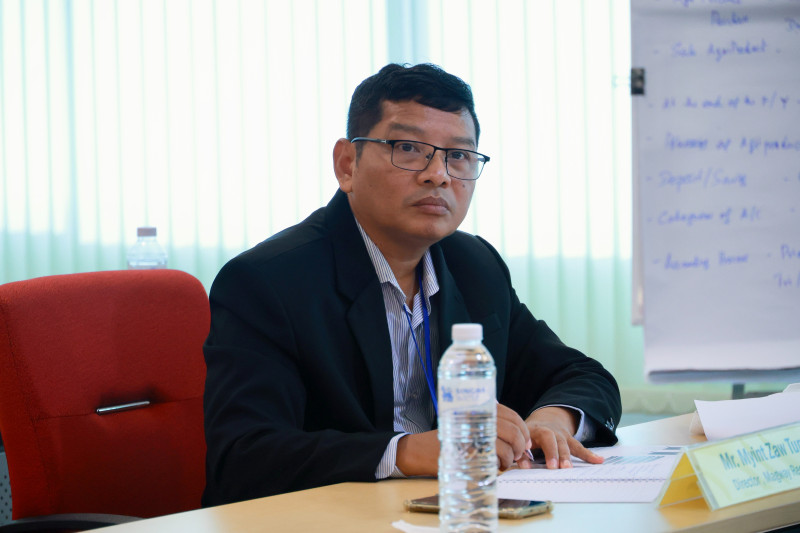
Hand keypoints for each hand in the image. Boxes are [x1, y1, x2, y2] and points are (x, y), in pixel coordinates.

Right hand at [395, 404, 534, 474]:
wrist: (423, 449)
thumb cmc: (448, 438)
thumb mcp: (466, 421)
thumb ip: (488, 422)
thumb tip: (518, 435)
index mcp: (478, 407)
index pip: (511, 415)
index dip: (523, 430)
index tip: (526, 441)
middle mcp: (476, 416)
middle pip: (512, 430)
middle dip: (520, 445)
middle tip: (517, 454)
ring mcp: (473, 433)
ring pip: (506, 446)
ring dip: (510, 458)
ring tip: (504, 463)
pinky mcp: (470, 450)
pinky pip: (494, 458)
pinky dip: (499, 464)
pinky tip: (494, 466)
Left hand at [517, 406, 602, 469]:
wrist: (545, 420)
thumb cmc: (530, 435)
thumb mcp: (523, 440)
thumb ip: (521, 453)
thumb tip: (523, 466)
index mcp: (534, 430)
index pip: (535, 437)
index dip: (532, 449)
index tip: (529, 464)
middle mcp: (549, 431)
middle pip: (552, 439)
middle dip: (553, 453)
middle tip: (553, 467)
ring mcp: (561, 435)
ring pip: (566, 444)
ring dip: (567, 456)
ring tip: (568, 468)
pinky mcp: (570, 441)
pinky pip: (579, 448)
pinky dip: (589, 455)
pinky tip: (599, 460)